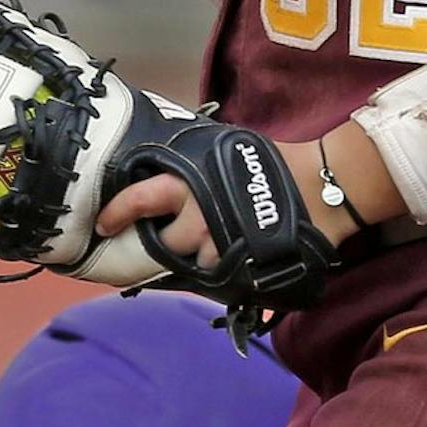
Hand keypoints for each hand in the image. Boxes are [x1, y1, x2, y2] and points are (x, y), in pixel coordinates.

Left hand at [96, 136, 366, 268]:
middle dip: (172, 240)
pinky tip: (237, 255)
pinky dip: (223, 269)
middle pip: (167, 242)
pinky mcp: (241, 268)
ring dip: (202, 256)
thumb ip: (192, 162)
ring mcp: (219, 245)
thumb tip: (159, 167)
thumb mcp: (223, 149)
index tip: (103, 223)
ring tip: (222, 240)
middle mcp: (199, 217)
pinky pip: (219, 276)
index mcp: (189, 183)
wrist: (323, 188)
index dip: (118, 213)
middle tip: (185, 232)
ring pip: (193, 263)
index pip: (141, 199)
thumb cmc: (274, 163)